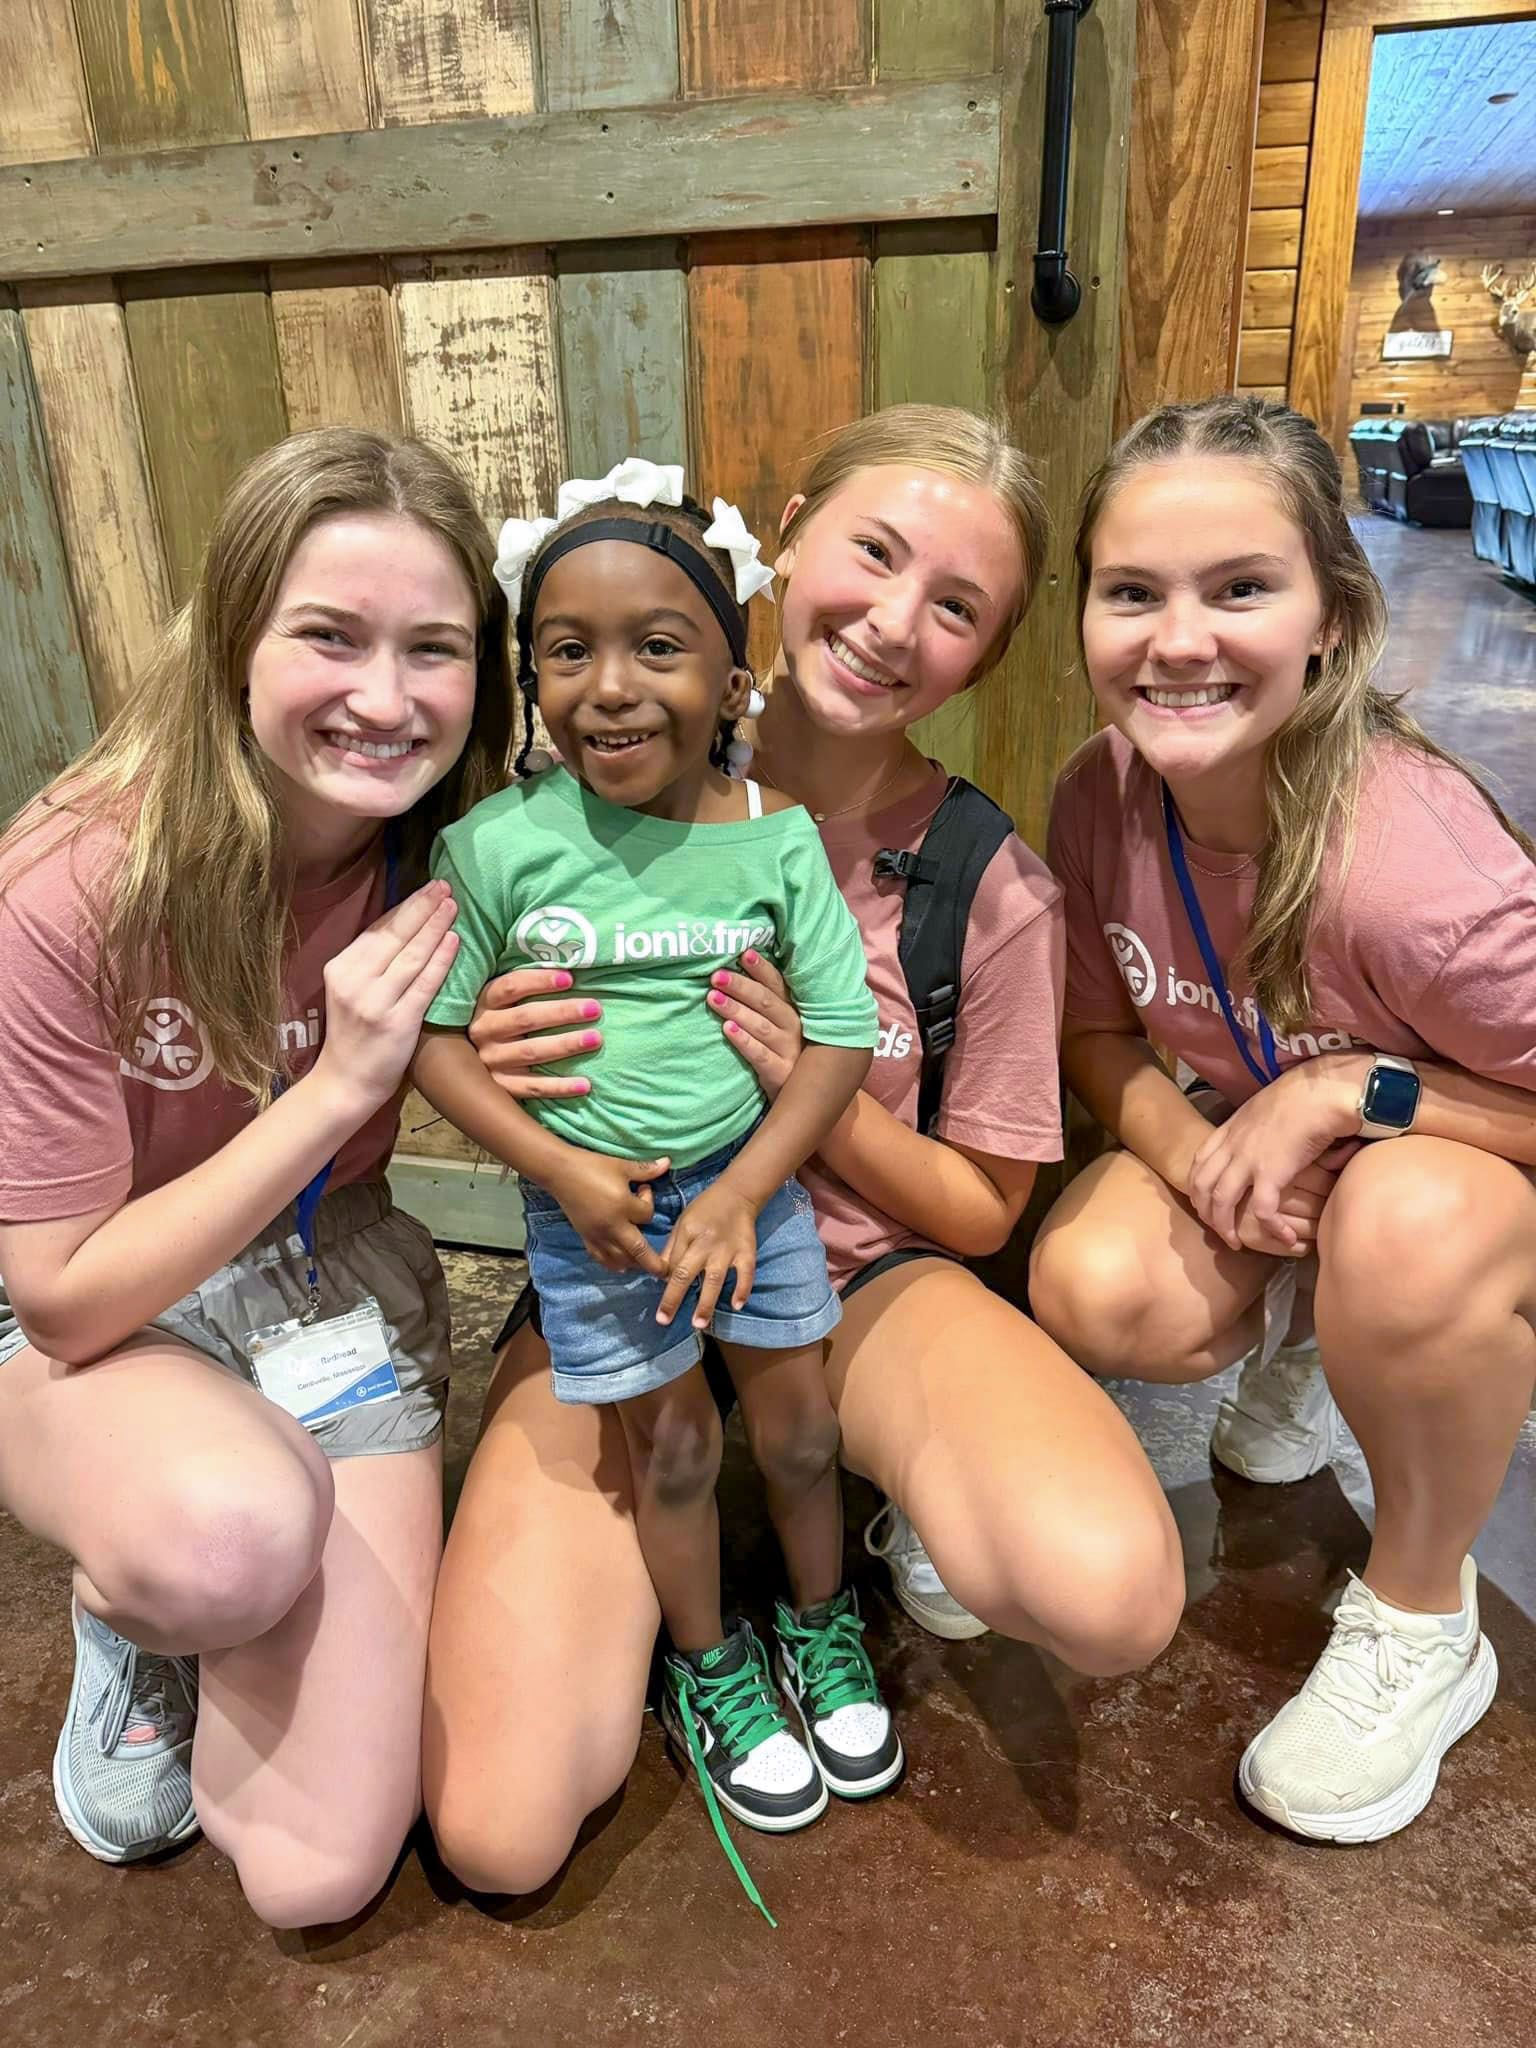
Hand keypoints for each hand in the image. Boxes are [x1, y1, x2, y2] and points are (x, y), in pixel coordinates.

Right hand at [312, 881, 459, 1116]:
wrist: (345, 1081)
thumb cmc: (356, 1034)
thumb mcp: (353, 991)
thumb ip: (374, 962)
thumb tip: (409, 923)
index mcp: (340, 968)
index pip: (378, 930)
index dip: (407, 907)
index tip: (429, 889)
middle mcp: (354, 981)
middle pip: (395, 936)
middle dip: (423, 908)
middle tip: (445, 886)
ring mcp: (375, 1002)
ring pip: (412, 956)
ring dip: (435, 927)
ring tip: (453, 906)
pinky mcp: (397, 1022)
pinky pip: (424, 984)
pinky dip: (441, 960)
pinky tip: (454, 940)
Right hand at [468, 966, 602, 1099]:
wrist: (470, 1062)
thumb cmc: (504, 1016)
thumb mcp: (507, 997)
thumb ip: (527, 983)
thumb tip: (572, 969)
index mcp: (485, 1001)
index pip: (511, 987)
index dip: (540, 981)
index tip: (570, 978)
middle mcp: (483, 1030)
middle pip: (525, 1018)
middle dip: (562, 1012)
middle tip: (595, 1008)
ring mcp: (490, 1060)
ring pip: (531, 1052)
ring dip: (566, 1045)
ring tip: (596, 1039)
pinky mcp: (500, 1086)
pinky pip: (532, 1088)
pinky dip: (560, 1087)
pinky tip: (586, 1084)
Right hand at [547, 1151, 670, 1276]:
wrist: (560, 1173)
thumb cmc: (592, 1167)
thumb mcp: (621, 1166)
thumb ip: (645, 1170)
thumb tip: (667, 1162)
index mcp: (623, 1207)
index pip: (647, 1214)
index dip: (650, 1200)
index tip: (644, 1188)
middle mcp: (612, 1226)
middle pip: (638, 1251)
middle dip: (653, 1263)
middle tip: (666, 1273)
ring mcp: (598, 1235)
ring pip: (620, 1259)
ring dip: (634, 1263)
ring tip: (643, 1264)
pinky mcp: (586, 1237)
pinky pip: (601, 1257)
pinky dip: (612, 1264)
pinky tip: (620, 1266)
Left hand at [656, 1179, 760, 1329]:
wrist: (737, 1194)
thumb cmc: (705, 1209)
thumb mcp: (682, 1223)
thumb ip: (672, 1248)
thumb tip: (660, 1274)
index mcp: (687, 1235)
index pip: (672, 1264)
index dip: (664, 1284)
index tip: (659, 1305)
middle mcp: (705, 1245)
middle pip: (687, 1274)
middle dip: (674, 1298)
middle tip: (664, 1320)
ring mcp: (728, 1250)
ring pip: (715, 1279)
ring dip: (706, 1302)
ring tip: (699, 1324)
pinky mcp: (747, 1252)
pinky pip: (746, 1274)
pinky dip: (743, 1289)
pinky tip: (737, 1305)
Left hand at [707, 949, 803, 1101]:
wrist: (799, 1096)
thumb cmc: (780, 1051)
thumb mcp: (778, 1024)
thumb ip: (763, 1002)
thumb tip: (732, 970)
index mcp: (792, 1010)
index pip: (777, 984)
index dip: (761, 968)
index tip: (743, 953)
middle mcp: (794, 1026)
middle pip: (766, 1002)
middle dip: (740, 986)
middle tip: (716, 976)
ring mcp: (789, 1050)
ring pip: (761, 1026)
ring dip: (736, 1010)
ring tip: (712, 998)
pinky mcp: (780, 1073)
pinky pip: (760, 1055)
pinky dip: (744, 1041)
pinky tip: (727, 1030)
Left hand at [1188, 1057, 1364, 1251]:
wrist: (1320, 1092)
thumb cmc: (1302, 1096)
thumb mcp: (1264, 1108)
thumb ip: (1254, 1127)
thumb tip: (1262, 1139)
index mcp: (1229, 1129)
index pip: (1199, 1162)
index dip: (1198, 1186)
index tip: (1206, 1202)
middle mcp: (1232, 1146)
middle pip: (1201, 1185)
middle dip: (1205, 1213)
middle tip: (1217, 1230)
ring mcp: (1248, 1160)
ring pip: (1221, 1202)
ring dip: (1226, 1227)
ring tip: (1237, 1243)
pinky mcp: (1271, 1173)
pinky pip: (1261, 1210)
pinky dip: (1271, 1228)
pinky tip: (1283, 1239)